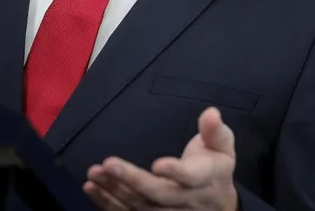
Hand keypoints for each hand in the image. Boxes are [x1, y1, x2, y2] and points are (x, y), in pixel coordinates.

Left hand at [83, 107, 238, 210]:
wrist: (217, 206)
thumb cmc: (215, 167)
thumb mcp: (223, 146)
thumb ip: (215, 130)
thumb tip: (211, 112)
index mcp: (204, 178)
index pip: (190, 176)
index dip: (174, 172)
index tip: (157, 163)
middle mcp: (184, 198)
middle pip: (158, 193)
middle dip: (132, 180)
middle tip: (108, 164)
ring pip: (139, 205)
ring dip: (113, 190)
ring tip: (94, 173)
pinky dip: (107, 203)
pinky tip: (92, 188)